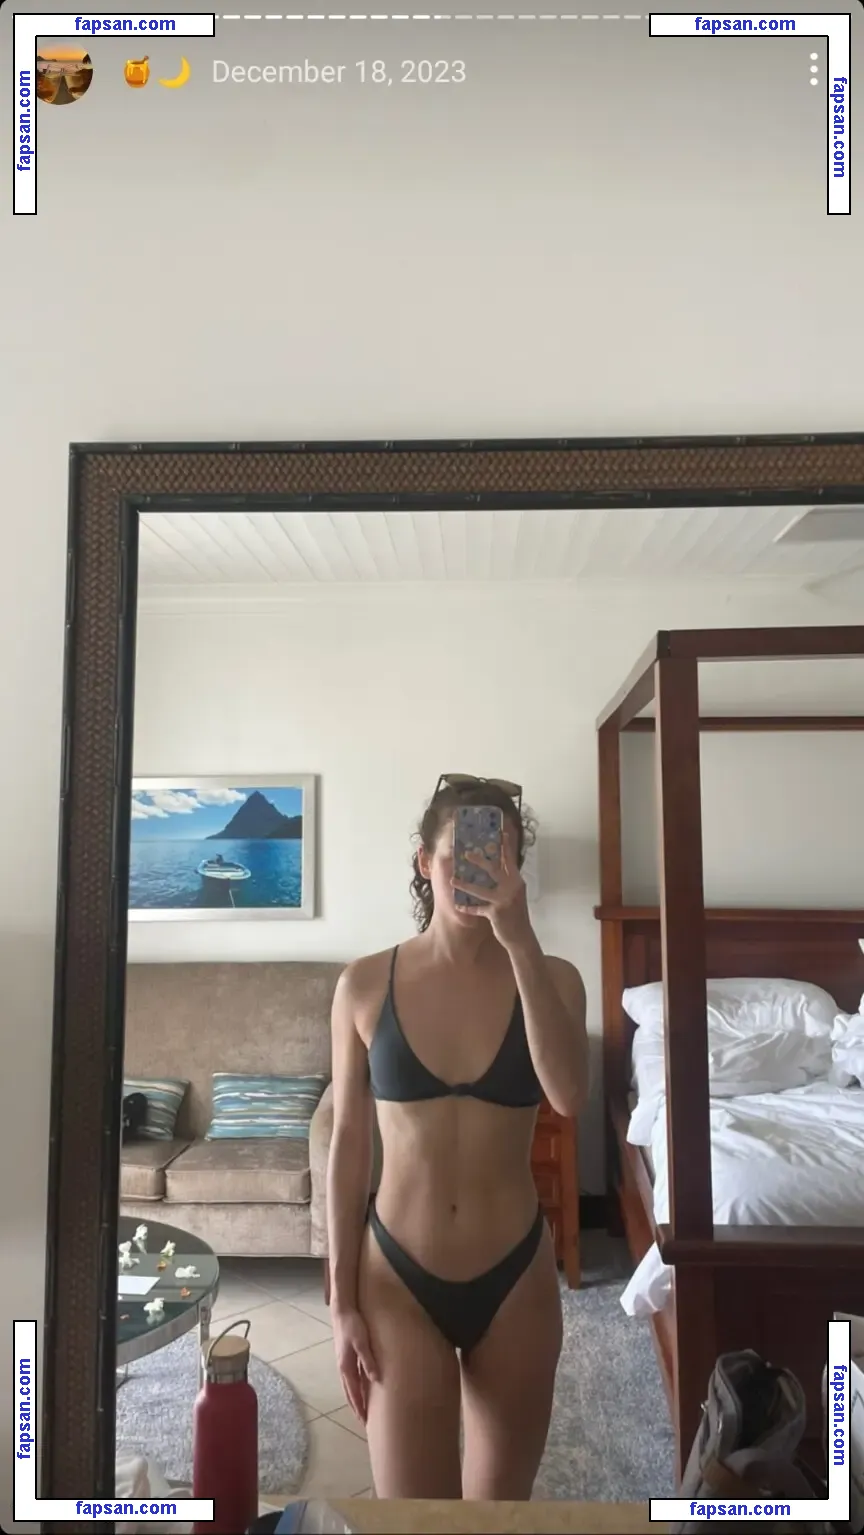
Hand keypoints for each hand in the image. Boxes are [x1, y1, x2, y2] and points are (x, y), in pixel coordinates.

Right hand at [332, 1306, 378, 1422]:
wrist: (342, 1311)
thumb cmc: (353, 1325)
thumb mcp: (362, 1342)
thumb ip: (368, 1360)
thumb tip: (375, 1379)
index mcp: (346, 1367)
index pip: (354, 1393)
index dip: (360, 1407)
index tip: (365, 1421)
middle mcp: (343, 1368)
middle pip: (349, 1393)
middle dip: (356, 1407)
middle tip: (364, 1421)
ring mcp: (343, 1362)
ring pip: (348, 1386)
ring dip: (354, 1399)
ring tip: (361, 1408)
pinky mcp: (345, 1356)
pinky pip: (350, 1377)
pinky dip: (354, 1387)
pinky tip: (360, 1387)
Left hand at [450, 824, 532, 949]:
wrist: (520, 937)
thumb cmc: (515, 914)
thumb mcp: (515, 894)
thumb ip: (507, 881)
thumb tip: (495, 867)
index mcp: (516, 881)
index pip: (509, 859)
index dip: (505, 845)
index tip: (501, 831)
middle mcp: (512, 888)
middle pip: (494, 870)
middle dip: (479, 861)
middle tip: (466, 853)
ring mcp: (504, 900)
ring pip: (481, 890)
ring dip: (465, 885)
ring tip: (453, 880)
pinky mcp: (497, 913)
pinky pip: (478, 909)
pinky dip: (468, 908)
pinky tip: (458, 907)